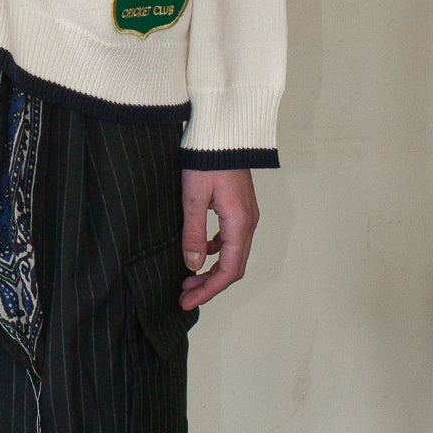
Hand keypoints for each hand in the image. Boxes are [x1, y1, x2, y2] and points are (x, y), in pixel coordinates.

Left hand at [181, 168, 257, 310]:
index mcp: (239, 224)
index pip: (228, 270)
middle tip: (184, 296)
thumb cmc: (207, 159)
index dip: (208, 290)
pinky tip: (197, 251)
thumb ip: (193, 232)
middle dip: (209, 285)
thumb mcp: (193, 197)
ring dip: (211, 270)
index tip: (187, 301)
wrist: (222, 131)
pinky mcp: (239, 208)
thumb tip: (192, 265)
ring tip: (187, 279)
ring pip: (232, 255)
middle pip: (233, 267)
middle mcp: (248, 223)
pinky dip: (215, 252)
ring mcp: (246, 215)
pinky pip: (230, 240)